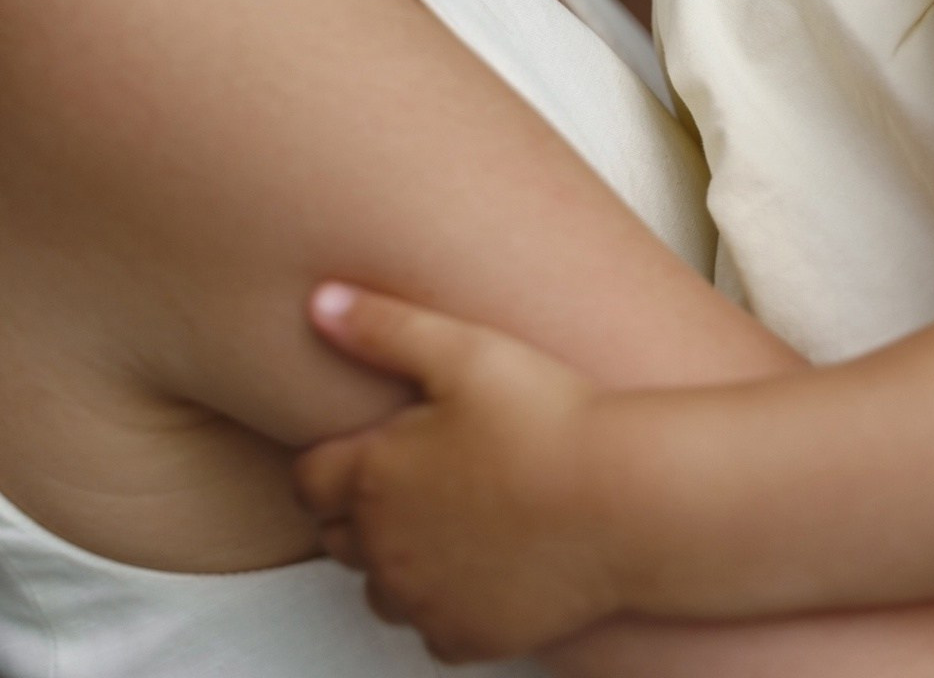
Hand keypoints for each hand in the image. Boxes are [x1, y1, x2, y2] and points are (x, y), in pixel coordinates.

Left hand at [297, 283, 621, 663]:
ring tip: (447, 517)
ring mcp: (424, 601)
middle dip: (358, 507)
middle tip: (412, 472)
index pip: (308, 479)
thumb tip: (318, 300)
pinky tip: (482, 562)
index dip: (328, 457)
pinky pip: (432, 629)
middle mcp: (384, 550)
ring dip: (397, 559)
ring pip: (381, 589)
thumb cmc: (545, 417)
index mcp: (372, 478)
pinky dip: (445, 603)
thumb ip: (381, 326)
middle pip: (337, 536)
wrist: (621, 500)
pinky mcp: (468, 636)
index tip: (366, 442)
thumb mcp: (462, 349)